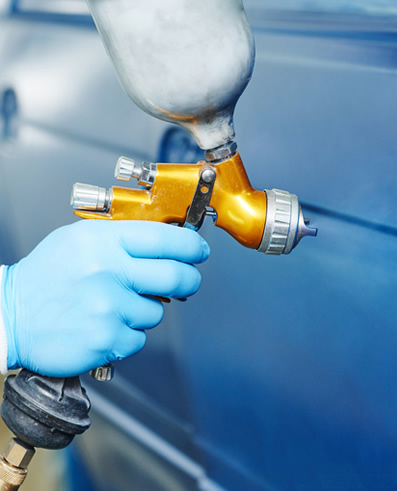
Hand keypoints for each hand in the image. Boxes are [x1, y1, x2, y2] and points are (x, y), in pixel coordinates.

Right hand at [1, 220, 207, 376]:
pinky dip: (129, 333)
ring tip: (118, 305)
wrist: (12, 314)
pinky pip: (139, 337)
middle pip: (176, 275)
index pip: (165, 238)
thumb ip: (120, 237)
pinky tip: (106, 324)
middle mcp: (109, 272)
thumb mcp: (79, 239)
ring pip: (157, 311)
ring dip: (147, 309)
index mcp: (103, 241)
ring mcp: (109, 307)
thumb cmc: (46, 275)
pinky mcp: (107, 339)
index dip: (191, 244)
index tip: (199, 249)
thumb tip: (164, 240)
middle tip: (188, 279)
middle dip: (190, 278)